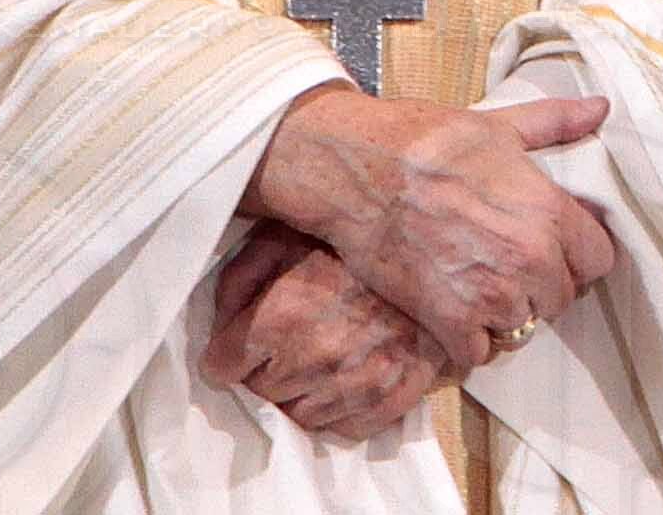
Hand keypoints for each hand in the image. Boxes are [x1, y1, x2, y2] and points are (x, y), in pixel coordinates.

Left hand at [204, 223, 455, 443]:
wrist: (441, 242)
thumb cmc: (354, 238)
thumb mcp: (284, 235)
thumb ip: (240, 277)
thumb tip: (221, 320)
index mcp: (281, 315)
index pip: (223, 365)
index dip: (231, 349)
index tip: (245, 340)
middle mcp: (315, 356)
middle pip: (261, 391)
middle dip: (268, 368)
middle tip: (290, 339)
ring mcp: (356, 383)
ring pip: (299, 415)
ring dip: (304, 391)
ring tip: (324, 353)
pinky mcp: (392, 397)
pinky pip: (346, 428)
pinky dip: (343, 408)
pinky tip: (351, 372)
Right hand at [246, 83, 616, 378]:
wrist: (363, 170)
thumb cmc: (432, 143)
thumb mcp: (502, 126)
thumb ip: (556, 123)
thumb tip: (600, 108)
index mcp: (551, 212)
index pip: (599, 260)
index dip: (579, 255)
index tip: (556, 249)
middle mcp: (530, 260)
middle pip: (562, 299)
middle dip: (542, 287)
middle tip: (512, 268)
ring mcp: (491, 295)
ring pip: (523, 328)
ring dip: (506, 315)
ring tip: (483, 290)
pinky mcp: (449, 321)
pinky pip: (479, 353)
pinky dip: (469, 341)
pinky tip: (456, 314)